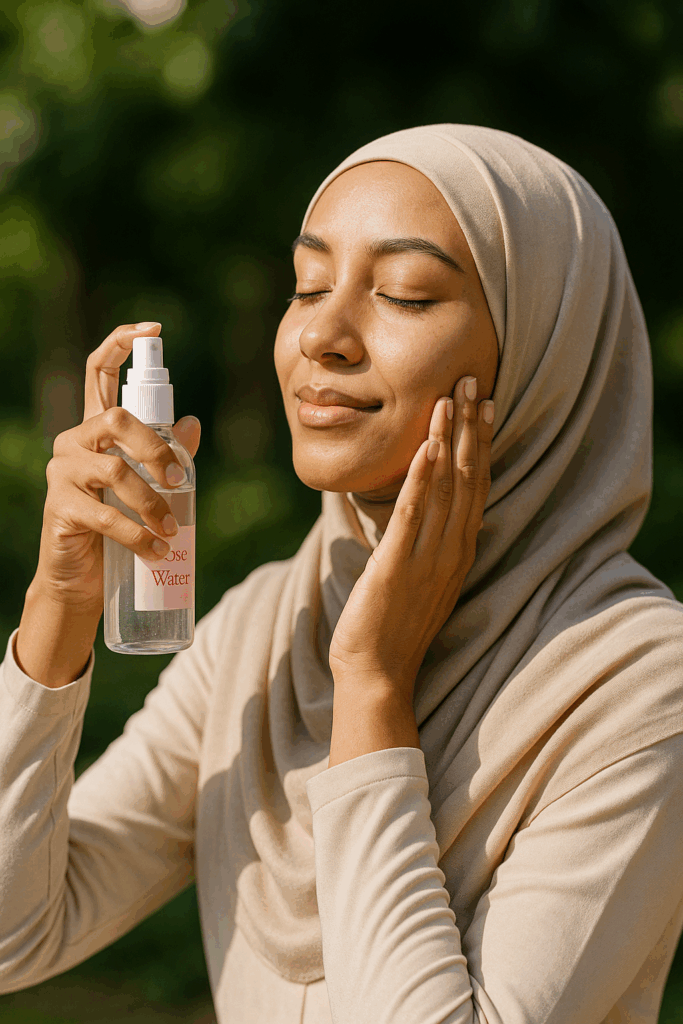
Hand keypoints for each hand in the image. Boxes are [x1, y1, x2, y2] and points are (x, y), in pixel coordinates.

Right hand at [33, 322, 200, 609]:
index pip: (98, 371)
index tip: (153, 329)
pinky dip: (138, 534)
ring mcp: (62, 473)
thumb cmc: (118, 527)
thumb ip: (168, 456)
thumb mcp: (148, 487)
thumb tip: (192, 423)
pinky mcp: (60, 507)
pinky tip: (156, 550)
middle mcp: (75, 442)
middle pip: (115, 418)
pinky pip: (105, 514)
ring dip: (152, 503)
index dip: (120, 344)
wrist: (81, 579)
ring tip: (172, 531)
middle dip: (156, 448)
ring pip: (115, 470)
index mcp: (96, 430)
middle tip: (182, 482)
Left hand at [328, 375, 493, 699]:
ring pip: (445, 488)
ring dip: (448, 439)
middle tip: (472, 381)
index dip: (481, 442)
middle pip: (468, 477)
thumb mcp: (415, 573)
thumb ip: (422, 539)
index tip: (484, 403)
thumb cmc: (392, 624)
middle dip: (470, 427)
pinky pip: (414, 515)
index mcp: (457, 550)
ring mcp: (428, 558)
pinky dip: (422, 478)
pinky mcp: (398, 567)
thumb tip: (414, 504)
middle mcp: (451, 550)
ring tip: (449, 397)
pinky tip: (427, 447)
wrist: (377, 673)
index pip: (476, 485)